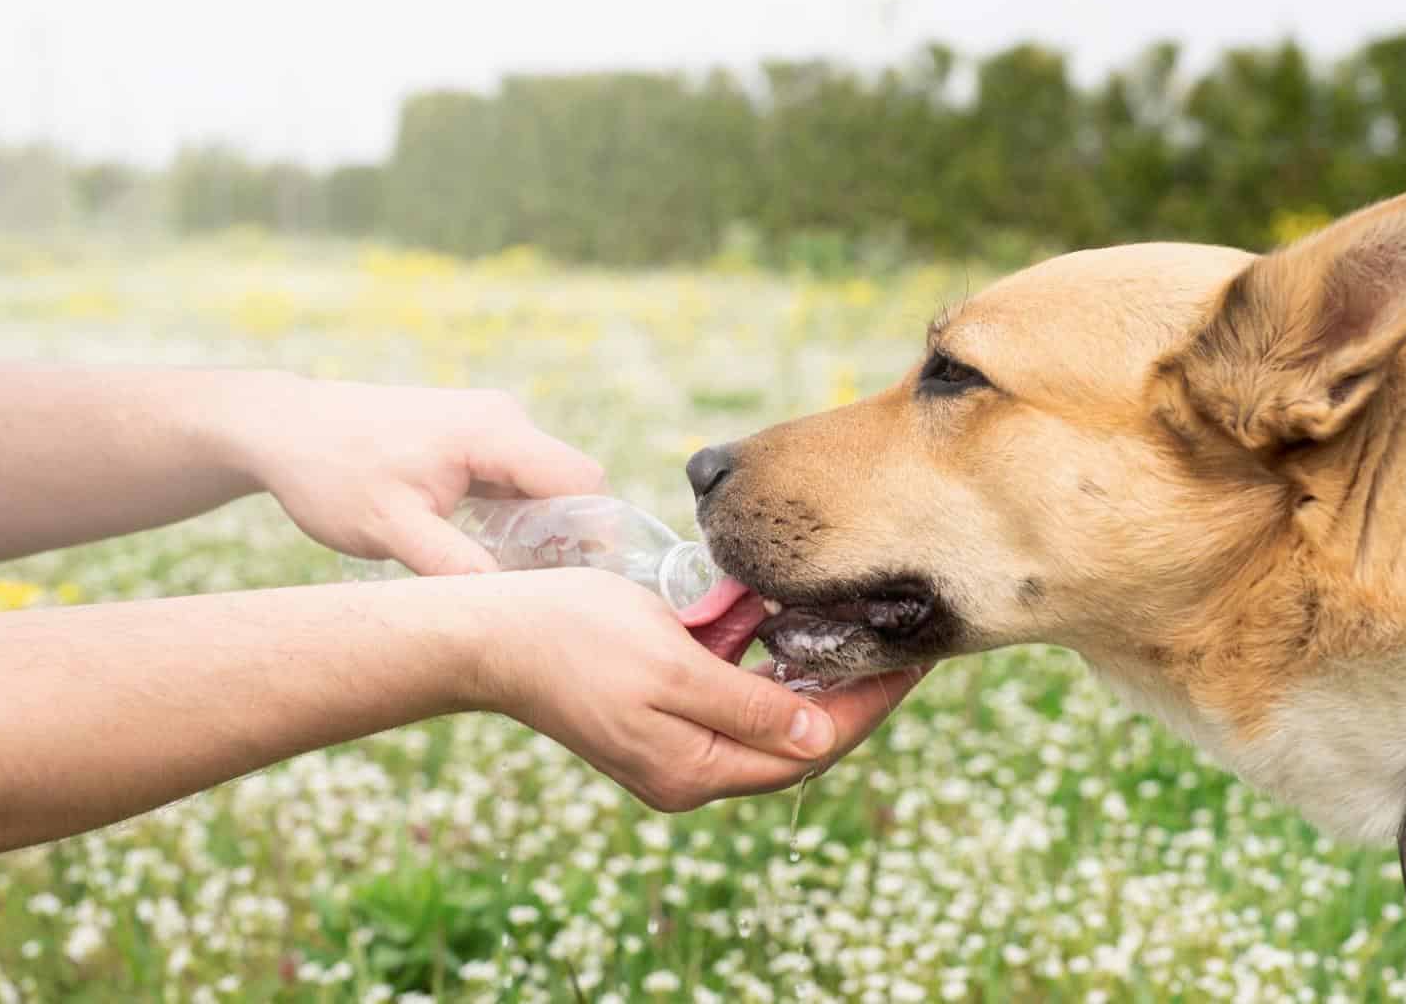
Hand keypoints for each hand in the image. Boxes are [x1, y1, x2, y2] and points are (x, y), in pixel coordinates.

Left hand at [216, 376, 605, 574]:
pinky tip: (488, 551)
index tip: (582, 585)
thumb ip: (454, 565)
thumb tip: (509, 606)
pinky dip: (516, 515)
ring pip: (545, 484)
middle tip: (541, 592)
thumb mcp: (390, 530)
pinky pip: (519, 479)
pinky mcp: (476, 436)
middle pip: (571, 484)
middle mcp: (503, 418)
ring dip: (540, 529)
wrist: (284, 427)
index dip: (595, 534)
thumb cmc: (331, 472)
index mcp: (491, 432)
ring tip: (512, 577)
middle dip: (568, 538)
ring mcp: (491, 423)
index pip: (580, 481)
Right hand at [441, 568, 929, 811]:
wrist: (489, 636)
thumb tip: (817, 732)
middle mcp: (693, 772)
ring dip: (815, 679)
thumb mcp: (671, 664)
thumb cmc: (574, 638)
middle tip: (904, 641)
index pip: (812, 746)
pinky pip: (737, 702)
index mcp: (698, 769)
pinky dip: (770, 670)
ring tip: (864, 632)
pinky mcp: (661, 723)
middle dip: (854, 693)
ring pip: (771, 720)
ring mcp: (676, 751)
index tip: (916, 660)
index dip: (870, 704)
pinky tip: (794, 633)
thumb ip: (747, 704)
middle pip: (800, 739)